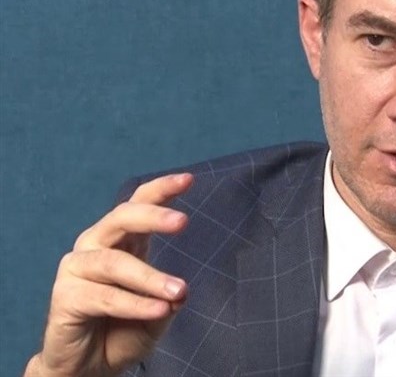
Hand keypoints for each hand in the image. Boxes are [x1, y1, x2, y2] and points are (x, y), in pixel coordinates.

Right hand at [25, 173, 192, 376]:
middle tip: (183, 221)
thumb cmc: (124, 329)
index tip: (189, 179)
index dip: (161, 189)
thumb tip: (181, 292)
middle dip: (153, 216)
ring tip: (179, 291)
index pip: (139, 204)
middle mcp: (97, 245)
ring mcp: (78, 268)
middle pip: (122, 218)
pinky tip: (158, 310)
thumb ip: (170, 297)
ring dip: (151, 277)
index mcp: (123, 240)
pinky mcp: (65, 296)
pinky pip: (104, 296)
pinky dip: (135, 304)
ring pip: (115, 262)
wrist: (89, 366)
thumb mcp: (159, 311)